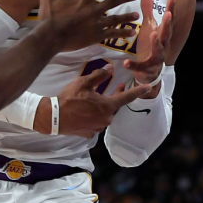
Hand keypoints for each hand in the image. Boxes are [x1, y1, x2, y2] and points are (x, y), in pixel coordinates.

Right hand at [34, 66, 153, 137]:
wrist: (53, 117)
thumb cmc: (69, 98)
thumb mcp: (84, 82)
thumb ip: (99, 75)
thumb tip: (110, 68)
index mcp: (107, 106)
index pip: (127, 97)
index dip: (139, 91)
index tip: (148, 87)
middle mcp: (106, 119)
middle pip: (115, 106)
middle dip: (117, 96)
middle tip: (119, 86)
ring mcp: (98, 128)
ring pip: (106, 115)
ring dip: (105, 106)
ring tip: (99, 97)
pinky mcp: (89, 133)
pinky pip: (96, 122)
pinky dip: (95, 115)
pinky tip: (88, 110)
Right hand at [37, 0, 138, 50]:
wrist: (50, 37)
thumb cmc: (48, 16)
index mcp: (83, 0)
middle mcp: (93, 10)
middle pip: (113, 2)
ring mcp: (96, 24)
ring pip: (116, 19)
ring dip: (127, 17)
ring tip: (137, 15)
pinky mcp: (96, 37)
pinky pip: (112, 34)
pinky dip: (123, 33)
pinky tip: (132, 33)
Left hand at [126, 0, 176, 97]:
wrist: (148, 72)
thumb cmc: (149, 46)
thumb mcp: (148, 26)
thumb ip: (148, 9)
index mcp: (162, 33)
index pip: (168, 19)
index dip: (171, 8)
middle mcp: (162, 45)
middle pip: (166, 34)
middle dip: (168, 24)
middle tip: (168, 14)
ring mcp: (156, 58)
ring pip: (158, 50)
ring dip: (156, 43)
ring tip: (153, 34)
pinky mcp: (146, 69)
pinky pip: (139, 66)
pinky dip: (133, 65)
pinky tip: (126, 63)